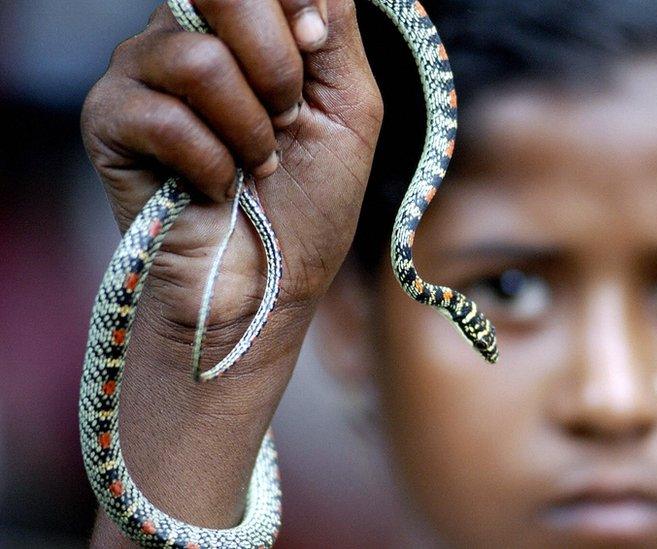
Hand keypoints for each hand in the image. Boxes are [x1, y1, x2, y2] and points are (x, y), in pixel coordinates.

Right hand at [80, 0, 381, 543]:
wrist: (267, 283)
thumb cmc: (310, 202)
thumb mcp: (349, 109)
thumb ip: (334, 32)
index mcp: (247, 28)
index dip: (292, 5)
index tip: (313, 49)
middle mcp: (189, 35)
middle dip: (276, 65)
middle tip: (285, 118)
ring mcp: (142, 73)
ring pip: (198, 58)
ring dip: (248, 130)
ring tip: (254, 164)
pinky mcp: (109, 119)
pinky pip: (163, 116)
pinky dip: (210, 165)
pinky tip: (216, 188)